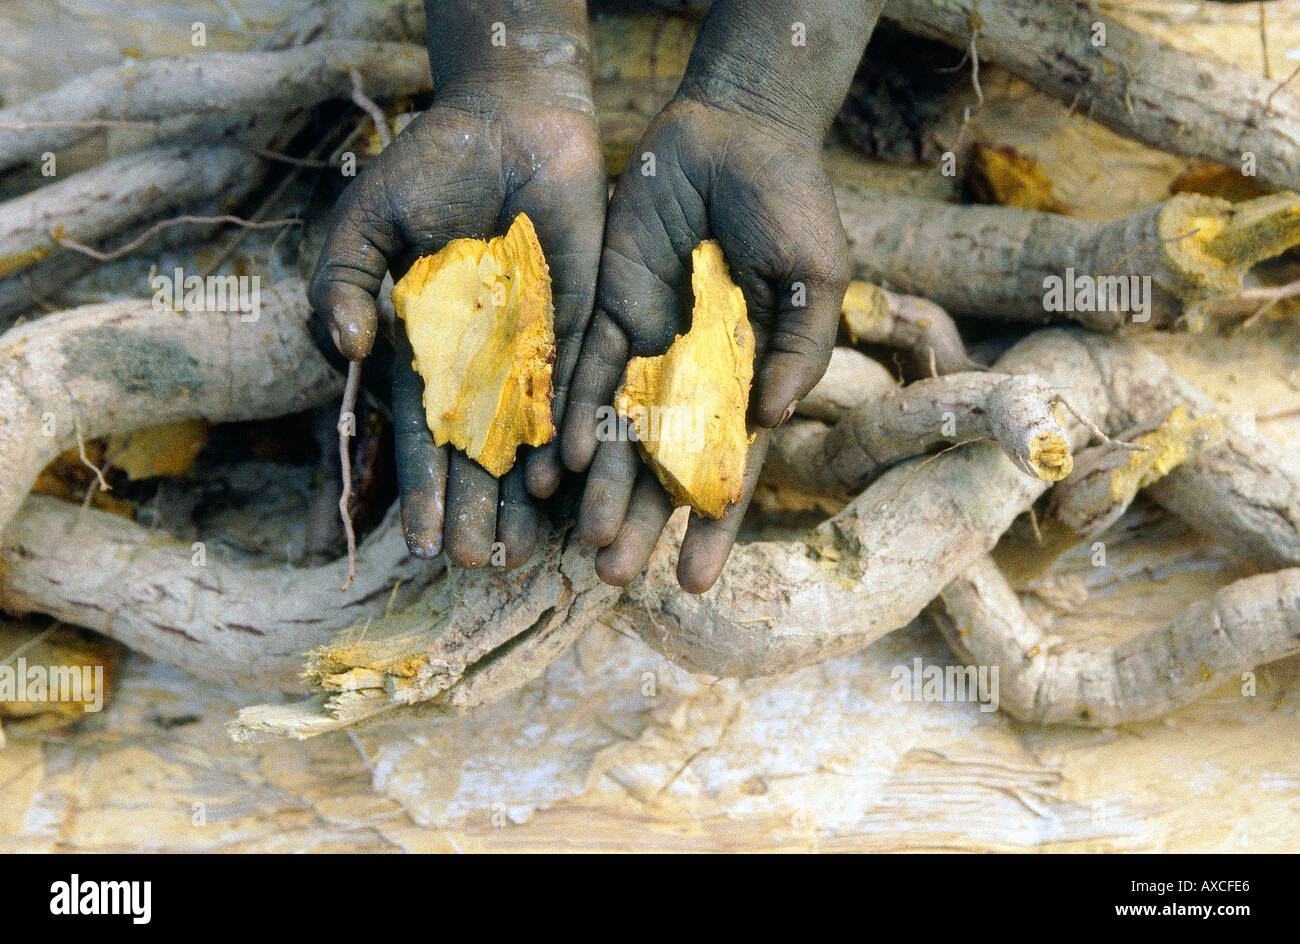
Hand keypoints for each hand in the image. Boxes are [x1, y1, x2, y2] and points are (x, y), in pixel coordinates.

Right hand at [310, 91, 604, 567]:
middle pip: (480, 451)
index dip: (423, 487)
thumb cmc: (426, 168)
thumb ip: (342, 282)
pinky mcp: (582, 322)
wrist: (507, 122)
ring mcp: (533, 347)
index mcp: (427, 350)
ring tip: (530, 548)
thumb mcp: (366, 222)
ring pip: (532, 434)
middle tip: (483, 565)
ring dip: (529, 492)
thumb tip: (348, 351)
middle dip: (480, 508)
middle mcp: (481, 362)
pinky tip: (568, 475)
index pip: (423, 433)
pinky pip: (576, 384)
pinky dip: (571, 428)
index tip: (425, 540)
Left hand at [562, 94, 850, 591]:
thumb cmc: (791, 204)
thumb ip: (799, 350)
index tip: (694, 581)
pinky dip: (573, 416)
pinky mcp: (608, 310)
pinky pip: (584, 371)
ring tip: (582, 543)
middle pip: (664, 465)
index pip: (729, 469)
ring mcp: (649, 346)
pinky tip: (556, 464)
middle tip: (614, 577)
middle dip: (641, 521)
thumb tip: (772, 424)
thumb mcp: (815, 276)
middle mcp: (695, 377)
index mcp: (750, 381)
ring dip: (601, 487)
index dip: (712, 525)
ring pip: (618, 431)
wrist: (734, 133)